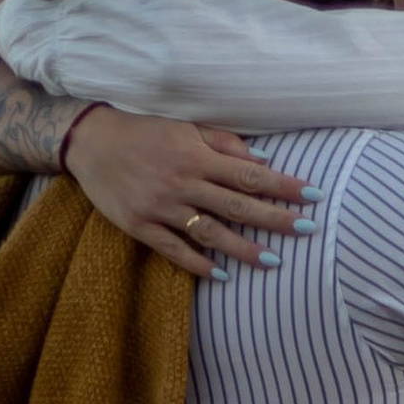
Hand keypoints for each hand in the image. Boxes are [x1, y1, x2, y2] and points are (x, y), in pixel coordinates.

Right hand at [64, 110, 309, 276]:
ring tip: (272, 262)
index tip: (312, 196)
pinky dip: (196, 263)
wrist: (91, 142)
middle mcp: (181, 182)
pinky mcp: (139, 225)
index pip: (249, 174)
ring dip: (242, 249)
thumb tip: (264, 161)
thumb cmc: (145, 133)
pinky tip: (219, 275)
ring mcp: (160, 206)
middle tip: (306, 230)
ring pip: (209, 232)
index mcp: (196, 156)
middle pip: (236, 206)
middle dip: (274, 219)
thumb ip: (224, 143)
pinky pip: (172, 248)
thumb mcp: (185, 128)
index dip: (282, 186)